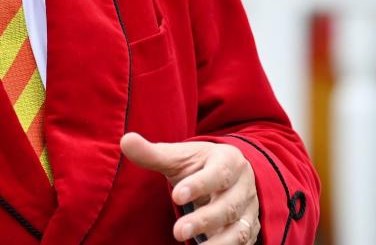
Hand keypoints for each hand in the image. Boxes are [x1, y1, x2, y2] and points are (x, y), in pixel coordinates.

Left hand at [121, 132, 259, 243]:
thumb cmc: (199, 165)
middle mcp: (244, 185)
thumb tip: (126, 141)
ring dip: (218, 242)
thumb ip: (153, 153)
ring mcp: (249, 209)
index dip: (199, 185)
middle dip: (204, 220)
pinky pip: (242, 243)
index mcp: (228, 160)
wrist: (230, 175)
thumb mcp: (178, 157)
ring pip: (239, 229)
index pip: (218, 173)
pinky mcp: (250, 229)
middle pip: (228, 205)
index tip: (176, 196)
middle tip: (177, 232)